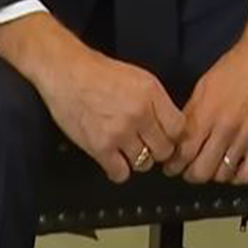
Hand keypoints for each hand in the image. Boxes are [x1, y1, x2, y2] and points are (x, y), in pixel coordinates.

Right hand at [0, 12, 182, 182]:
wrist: (68, 74)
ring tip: (131, 151)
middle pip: (164, 149)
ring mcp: (119, 133)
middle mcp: (139, 114)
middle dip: (160, 150)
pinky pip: (120, 173)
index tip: (169, 138)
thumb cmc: (102, 74)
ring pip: (144, 164)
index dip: (176, 137)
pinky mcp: (99, 147)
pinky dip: (120, 171)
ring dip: (140, 160)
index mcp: (152, 95)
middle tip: (151, 147)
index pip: (179, 128)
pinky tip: (116, 160)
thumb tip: (171, 125)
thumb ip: (158, 102)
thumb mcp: (142, 79)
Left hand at [167, 0, 247, 184]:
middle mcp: (224, 129)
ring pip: (222, 175)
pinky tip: (233, 168)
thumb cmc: (234, 67)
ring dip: (213, 175)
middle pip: (200, 171)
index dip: (173, 165)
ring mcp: (246, 136)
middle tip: (189, 169)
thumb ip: (191, 114)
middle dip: (189, 174)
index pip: (182, 154)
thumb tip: (178, 139)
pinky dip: (237, 177)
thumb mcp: (204, 86)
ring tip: (211, 166)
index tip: (172, 165)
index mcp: (205, 114)